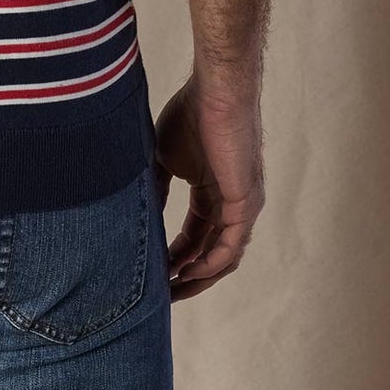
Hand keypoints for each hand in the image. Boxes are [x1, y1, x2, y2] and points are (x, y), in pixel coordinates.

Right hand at [152, 75, 264, 300]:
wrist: (214, 93)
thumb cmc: (191, 115)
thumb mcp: (164, 158)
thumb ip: (157, 188)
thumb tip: (142, 215)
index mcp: (212, 194)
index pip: (195, 237)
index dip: (174, 256)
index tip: (152, 272)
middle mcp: (231, 205)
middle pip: (210, 254)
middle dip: (186, 277)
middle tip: (161, 296)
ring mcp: (242, 207)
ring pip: (222, 257)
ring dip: (198, 277)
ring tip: (171, 292)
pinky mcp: (246, 204)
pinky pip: (230, 246)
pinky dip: (209, 263)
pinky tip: (186, 272)